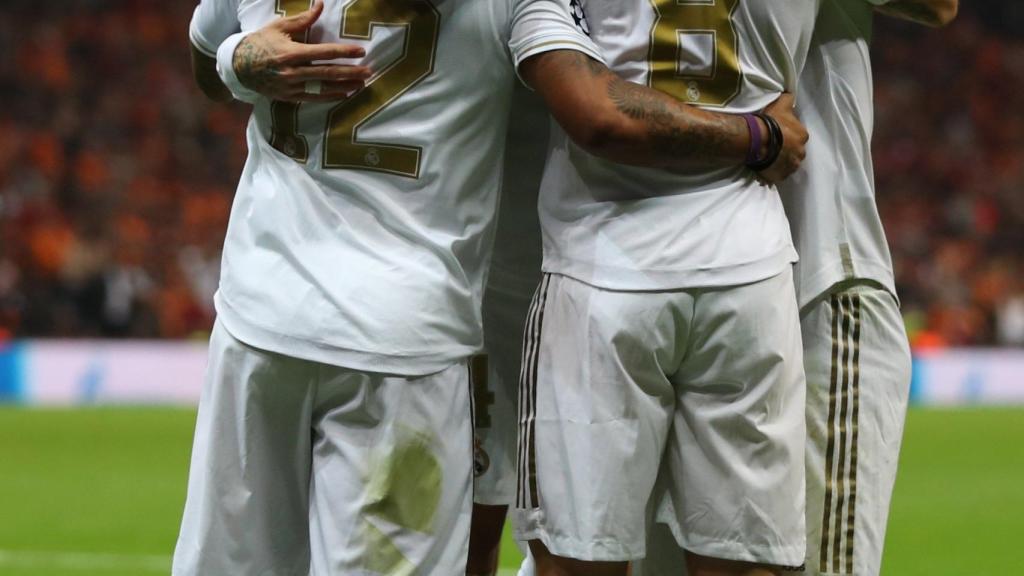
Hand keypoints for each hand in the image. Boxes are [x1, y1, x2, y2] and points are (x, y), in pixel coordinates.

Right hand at [233, 0, 371, 102]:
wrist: (239, 66)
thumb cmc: (261, 42)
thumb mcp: (279, 27)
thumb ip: (302, 20)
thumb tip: (320, 5)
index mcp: (291, 52)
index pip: (324, 52)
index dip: (344, 52)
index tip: (361, 51)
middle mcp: (292, 71)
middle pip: (327, 72)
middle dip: (350, 72)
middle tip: (368, 71)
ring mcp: (291, 87)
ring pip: (323, 87)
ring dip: (344, 86)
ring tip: (361, 84)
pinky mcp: (289, 97)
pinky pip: (313, 98)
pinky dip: (330, 96)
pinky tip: (344, 94)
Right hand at [757, 93, 808, 184]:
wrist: (757, 140)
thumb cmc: (770, 122)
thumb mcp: (781, 105)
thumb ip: (789, 99)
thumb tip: (791, 94)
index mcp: (803, 136)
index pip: (799, 136)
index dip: (789, 135)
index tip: (780, 135)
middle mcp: (801, 152)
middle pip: (795, 151)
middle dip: (788, 150)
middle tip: (774, 147)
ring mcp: (791, 166)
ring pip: (789, 164)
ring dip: (782, 161)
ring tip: (770, 157)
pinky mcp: (781, 176)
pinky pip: (779, 174)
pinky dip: (775, 171)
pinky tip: (767, 166)